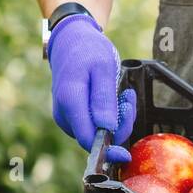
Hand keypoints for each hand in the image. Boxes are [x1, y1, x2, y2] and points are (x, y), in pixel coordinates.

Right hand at [48, 13, 136, 160]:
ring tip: (125, 95)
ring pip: (98, 133)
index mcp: (69, 101)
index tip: (126, 152)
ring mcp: (67, 116)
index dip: (108, 149)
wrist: (71, 40)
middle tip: (129, 100)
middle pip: (95, 139)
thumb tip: (107, 129)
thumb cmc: (87, 50)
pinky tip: (117, 98)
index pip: (87, 139)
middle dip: (119, 126)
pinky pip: (96, 126)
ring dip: (118, 120)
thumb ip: (104, 99)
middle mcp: (64, 114)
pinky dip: (111, 117)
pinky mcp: (74, 117)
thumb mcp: (103, 68)